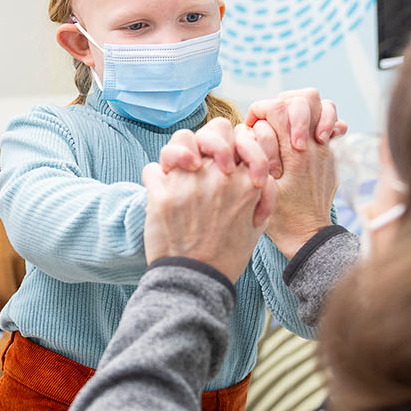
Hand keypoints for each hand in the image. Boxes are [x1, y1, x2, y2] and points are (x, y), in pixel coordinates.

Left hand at [143, 120, 272, 281]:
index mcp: (246, 181)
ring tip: (181, 168)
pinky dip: (155, 178)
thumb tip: (246, 168)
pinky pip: (152, 169)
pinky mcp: (160, 195)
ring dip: (178, 152)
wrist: (197, 280)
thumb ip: (257, 191)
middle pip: (212, 130)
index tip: (230, 162)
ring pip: (179, 140)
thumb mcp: (257, 222)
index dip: (236, 143)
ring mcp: (187, 183)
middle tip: (204, 160)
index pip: (241, 135)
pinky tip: (161, 191)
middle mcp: (217, 176)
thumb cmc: (228, 255)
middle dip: (209, 140)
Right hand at [240, 90, 341, 257]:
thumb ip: (256, 153)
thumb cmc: (281, 217)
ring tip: (289, 125)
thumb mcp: (261, 187)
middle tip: (273, 120)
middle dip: (285, 103)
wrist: (308, 236)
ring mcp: (326, 149)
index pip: (277, 107)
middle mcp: (315, 146)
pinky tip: (302, 136)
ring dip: (302, 110)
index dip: (259, 109)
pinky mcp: (330, 155)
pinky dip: (315, 122)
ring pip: (323, 106)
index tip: (252, 124)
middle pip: (306, 98)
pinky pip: (328, 124)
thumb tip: (251, 128)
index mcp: (295, 154)